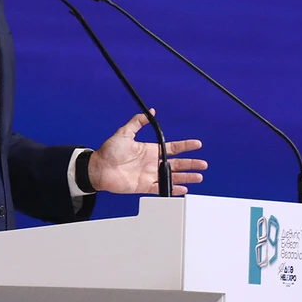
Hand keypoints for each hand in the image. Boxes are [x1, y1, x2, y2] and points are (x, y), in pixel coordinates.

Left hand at [88, 109, 205, 195]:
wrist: (98, 168)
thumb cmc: (108, 151)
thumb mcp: (124, 133)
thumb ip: (137, 122)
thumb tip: (150, 112)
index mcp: (150, 150)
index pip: (172, 148)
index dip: (186, 146)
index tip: (197, 144)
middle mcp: (152, 163)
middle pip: (177, 164)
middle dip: (191, 164)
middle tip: (203, 164)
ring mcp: (149, 175)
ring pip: (172, 176)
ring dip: (186, 177)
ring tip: (198, 177)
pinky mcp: (144, 186)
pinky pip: (162, 188)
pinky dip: (173, 189)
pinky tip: (183, 189)